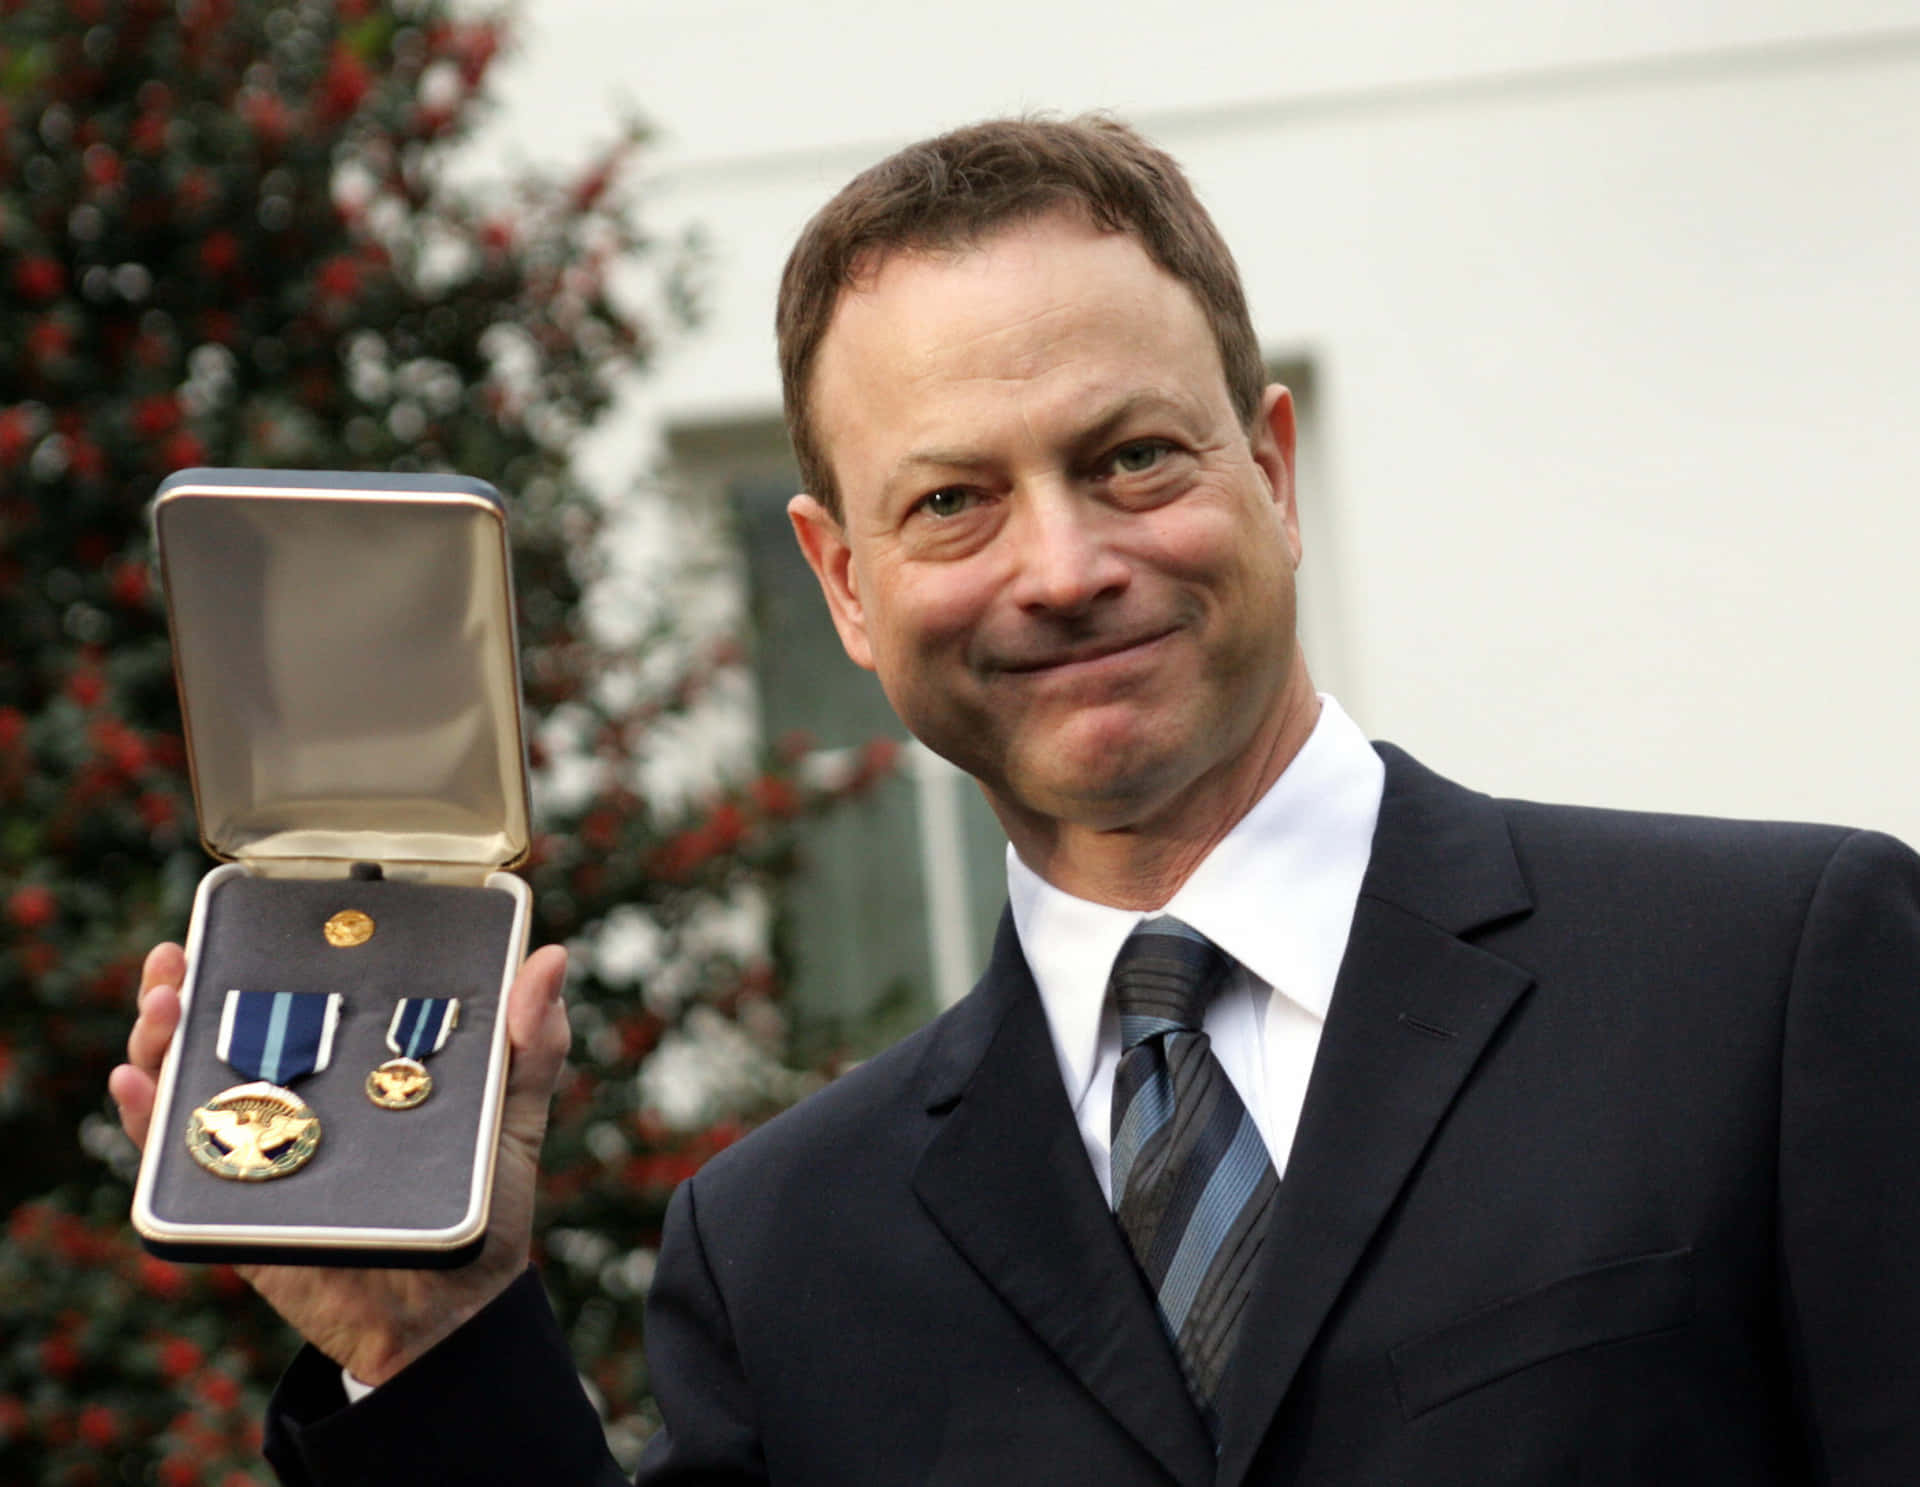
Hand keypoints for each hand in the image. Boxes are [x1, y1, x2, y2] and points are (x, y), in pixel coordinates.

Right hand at [109, 939, 571, 1386]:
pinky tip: (138, 1085)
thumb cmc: (484, 1204)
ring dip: (160, 1036)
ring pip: (190, 1082)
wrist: (454, 1309)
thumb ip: (531, 1041)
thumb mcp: (515, 1113)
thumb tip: (552, 958)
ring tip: (163, 1005)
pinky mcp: (237, 1201)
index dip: (264, 952)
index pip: (300, 994)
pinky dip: (146, 1120)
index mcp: (358, 1063)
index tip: (248, 912)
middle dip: (190, 982)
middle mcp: (302, 1094)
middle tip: (182, 954)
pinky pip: (174, 1160)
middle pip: (228, 1027)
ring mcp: (264, 1144)